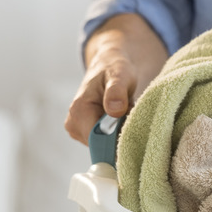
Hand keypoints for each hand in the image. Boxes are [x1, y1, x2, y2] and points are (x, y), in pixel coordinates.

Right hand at [64, 13, 168, 144]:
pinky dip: (119, 134)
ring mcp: (80, 131)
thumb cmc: (115, 67)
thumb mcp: (119, 74)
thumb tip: (115, 110)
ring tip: (128, 114)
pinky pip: (107, 143)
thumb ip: (116, 91)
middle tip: (134, 117)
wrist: (110, 65)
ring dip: (121, 135)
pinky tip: (124, 119)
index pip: (98, 141)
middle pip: (102, 146)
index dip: (118, 141)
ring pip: (106, 146)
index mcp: (78, 111)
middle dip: (121, 137)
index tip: (136, 132)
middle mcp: (74, 124)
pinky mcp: (88, 134)